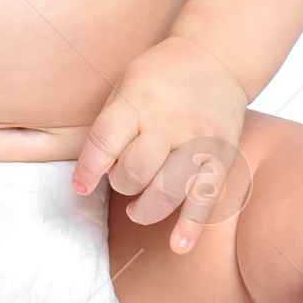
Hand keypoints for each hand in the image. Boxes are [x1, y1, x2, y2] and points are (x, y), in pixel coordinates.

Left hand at [72, 35, 249, 254]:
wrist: (216, 57)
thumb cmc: (161, 75)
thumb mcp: (125, 83)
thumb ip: (111, 124)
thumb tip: (95, 172)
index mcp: (139, 99)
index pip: (104, 143)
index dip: (87, 170)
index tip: (81, 186)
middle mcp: (169, 120)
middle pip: (135, 172)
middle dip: (121, 184)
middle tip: (124, 178)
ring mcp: (198, 140)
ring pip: (165, 192)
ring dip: (145, 210)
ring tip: (137, 209)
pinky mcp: (221, 156)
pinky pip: (205, 198)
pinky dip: (191, 227)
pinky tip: (178, 245)